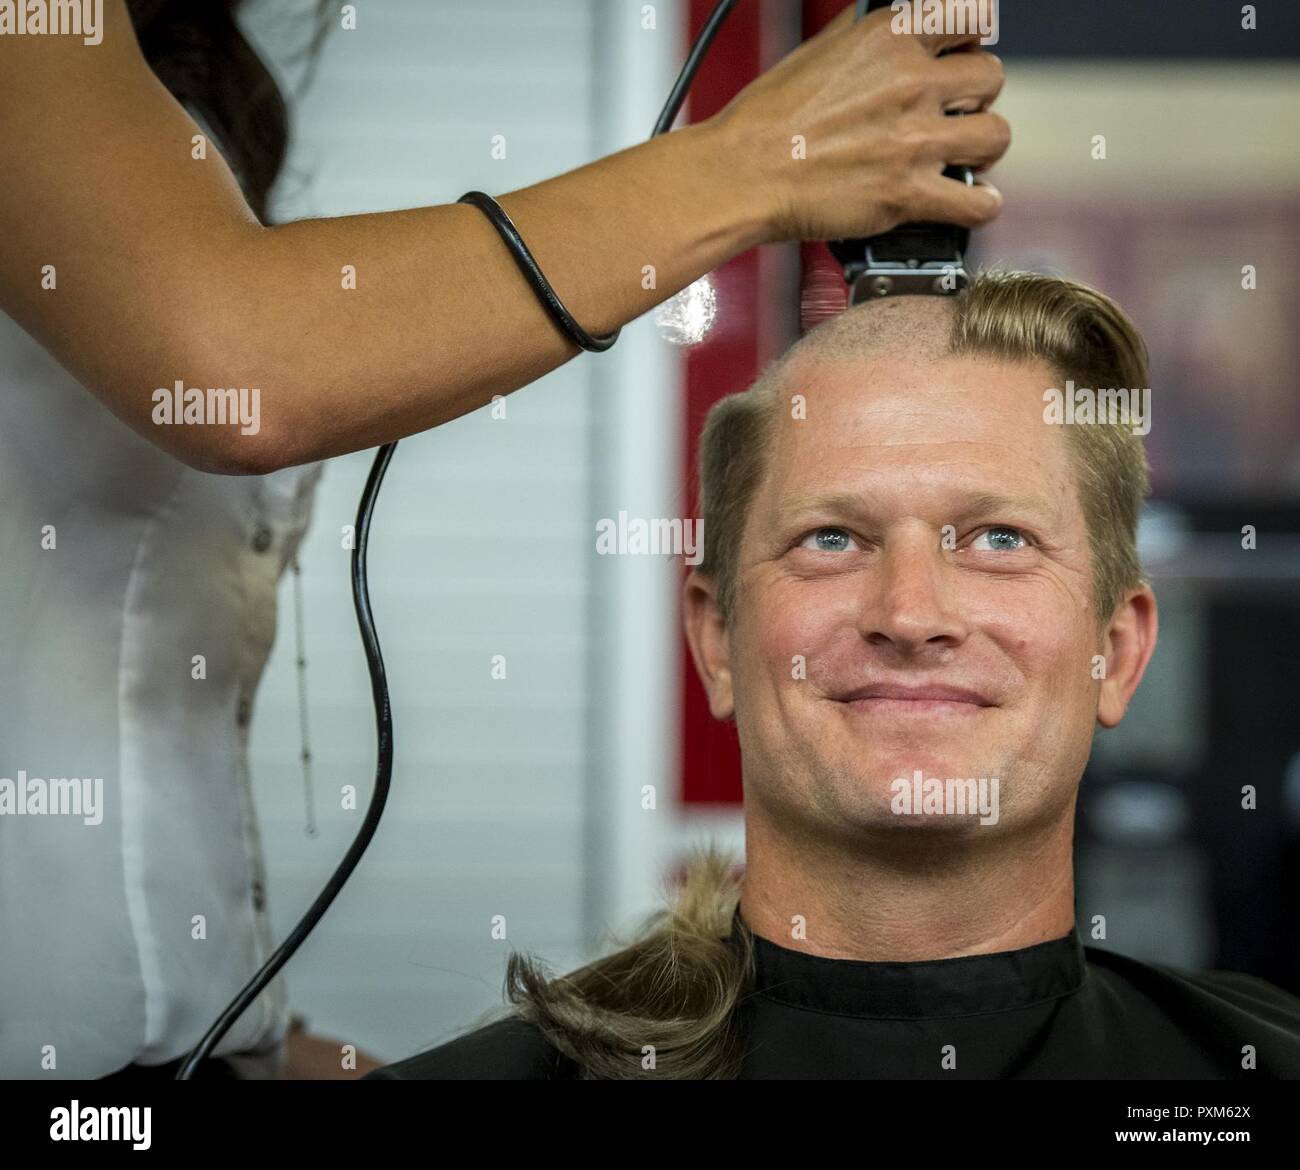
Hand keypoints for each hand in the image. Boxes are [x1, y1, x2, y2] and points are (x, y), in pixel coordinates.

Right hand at [706, 0, 1008, 242]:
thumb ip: (859, 37)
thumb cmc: (765, 120)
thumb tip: (878, 29)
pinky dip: (979, 205)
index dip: (970, 42)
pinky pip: (978, 202)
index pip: (970, 17)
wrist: (743, 173)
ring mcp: (914, 139)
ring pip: (995, 136)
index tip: (960, 59)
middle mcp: (910, 81)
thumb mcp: (815, 50)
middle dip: (976, 99)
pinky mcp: (908, 193)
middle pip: (990, 78)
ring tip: (964, 160)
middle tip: (954, 117)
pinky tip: (970, 202)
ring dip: (983, 149)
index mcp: (889, 37)